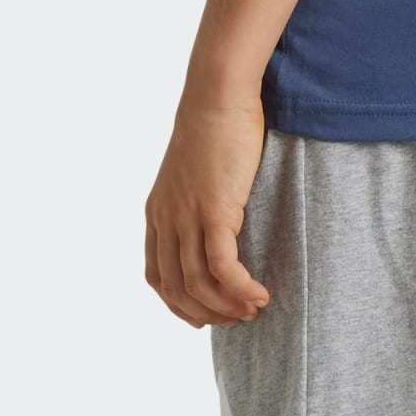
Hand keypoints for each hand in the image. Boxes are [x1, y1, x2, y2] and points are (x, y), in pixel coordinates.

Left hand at [144, 94, 270, 327]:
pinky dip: (240, 289)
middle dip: (206, 312)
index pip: (156, 276)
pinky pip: (223, 267)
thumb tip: (217, 212)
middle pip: (176, 289)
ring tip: (253, 310)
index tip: (202, 316)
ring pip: (199, 285)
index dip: (178, 303)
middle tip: (235, 318)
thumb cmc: (216, 124)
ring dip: (227, 306)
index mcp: (157, 212)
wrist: (218, 97)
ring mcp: (187, 218)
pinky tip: (259, 294)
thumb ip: (195, 195)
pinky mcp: (214, 212)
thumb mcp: (194, 168)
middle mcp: (166, 220)